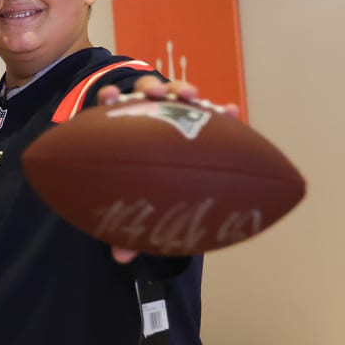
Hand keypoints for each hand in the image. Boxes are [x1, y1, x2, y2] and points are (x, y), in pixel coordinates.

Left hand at [97, 74, 240, 263]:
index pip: (112, 105)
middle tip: (158, 95)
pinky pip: (211, 114)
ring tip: (192, 97)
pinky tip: (232, 112)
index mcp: (122, 127)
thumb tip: (120, 256)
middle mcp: (146, 114)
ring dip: (182, 91)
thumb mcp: (134, 209)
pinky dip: (220, 112)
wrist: (167, 188)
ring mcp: (173, 115)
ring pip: (177, 95)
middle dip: (151, 87)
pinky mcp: (200, 121)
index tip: (111, 96)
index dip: (112, 97)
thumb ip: (124, 228)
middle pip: (146, 92)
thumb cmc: (142, 193)